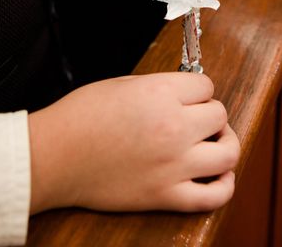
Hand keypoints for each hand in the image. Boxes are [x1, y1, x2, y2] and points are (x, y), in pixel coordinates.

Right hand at [28, 73, 239, 213]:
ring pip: (228, 153)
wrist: (53, 156)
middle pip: (220, 115)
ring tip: (214, 143)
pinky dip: (224, 186)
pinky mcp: (165, 195)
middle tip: (197, 119)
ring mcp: (173, 164)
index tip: (191, 97)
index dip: (198, 90)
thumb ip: (159, 88)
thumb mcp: (122, 85)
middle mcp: (173, 127)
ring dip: (225, 144)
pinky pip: (213, 196)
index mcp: (160, 95)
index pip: (207, 85)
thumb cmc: (79, 118)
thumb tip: (183, 94)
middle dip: (210, 114)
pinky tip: (218, 176)